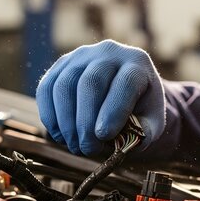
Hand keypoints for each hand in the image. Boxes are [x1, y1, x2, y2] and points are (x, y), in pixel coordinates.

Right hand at [36, 40, 164, 155]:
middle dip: (85, 122)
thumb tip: (121, 140)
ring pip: (65, 86)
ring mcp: (81, 55)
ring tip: (75, 146)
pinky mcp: (61, 65)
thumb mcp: (152, 121)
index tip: (104, 137)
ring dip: (66, 122)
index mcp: (137, 63)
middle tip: (88, 149)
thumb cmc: (140, 108)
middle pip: (90, 83)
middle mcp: (109, 52)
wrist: (124, 90)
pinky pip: (47, 88)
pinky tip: (60, 135)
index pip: (125, 83)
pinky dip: (50, 115)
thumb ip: (144, 132)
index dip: (113, 110)